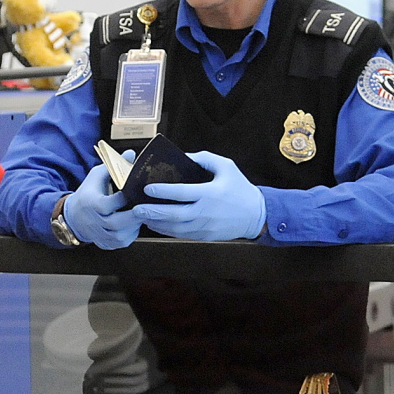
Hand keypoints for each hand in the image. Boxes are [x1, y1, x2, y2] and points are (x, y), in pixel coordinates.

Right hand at [63, 161, 142, 248]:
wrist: (74, 217)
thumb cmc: (88, 194)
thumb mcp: (96, 176)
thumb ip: (114, 166)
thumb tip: (131, 154)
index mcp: (92, 204)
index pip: (111, 203)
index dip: (124, 198)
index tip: (135, 190)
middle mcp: (96, 222)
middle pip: (118, 223)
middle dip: (135, 215)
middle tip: (148, 206)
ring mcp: (101, 236)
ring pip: (123, 235)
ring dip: (135, 225)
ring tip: (144, 214)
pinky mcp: (107, 244)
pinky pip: (124, 241)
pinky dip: (132, 233)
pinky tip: (135, 224)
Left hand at [132, 151, 265, 240]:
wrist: (256, 215)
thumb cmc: (240, 188)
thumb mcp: (226, 166)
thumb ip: (204, 159)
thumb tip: (183, 157)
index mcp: (210, 193)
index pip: (182, 193)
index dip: (163, 191)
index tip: (147, 188)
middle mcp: (206, 212)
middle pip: (174, 215)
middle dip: (153, 212)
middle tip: (136, 208)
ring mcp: (205, 227)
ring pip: (175, 228)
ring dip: (157, 223)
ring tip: (142, 216)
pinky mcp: (205, 236)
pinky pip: (181, 235)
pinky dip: (167, 231)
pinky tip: (156, 225)